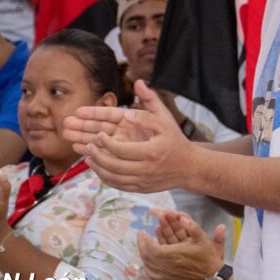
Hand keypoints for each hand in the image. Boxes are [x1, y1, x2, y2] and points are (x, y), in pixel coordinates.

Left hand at [64, 80, 196, 191]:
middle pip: (114, 166)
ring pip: (114, 178)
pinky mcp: (141, 189)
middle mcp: (147, 168)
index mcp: (152, 151)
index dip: (106, 143)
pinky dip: (105, 178)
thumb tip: (134, 91)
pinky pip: (119, 186)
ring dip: (98, 168)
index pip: (121, 150)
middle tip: (89, 145)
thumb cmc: (176, 140)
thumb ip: (150, 104)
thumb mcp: (166, 120)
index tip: (99, 135)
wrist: (190, 167)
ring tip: (89, 157)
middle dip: (98, 156)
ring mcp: (143, 181)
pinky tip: (98, 169)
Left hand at [137, 211, 224, 279]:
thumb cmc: (206, 257)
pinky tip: (145, 262)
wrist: (210, 276)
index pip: (154, 249)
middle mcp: (169, 265)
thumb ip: (193, 227)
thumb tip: (182, 217)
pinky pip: (152, 275)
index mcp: (176, 254)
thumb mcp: (202, 238)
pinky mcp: (168, 279)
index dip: (146, 241)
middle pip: (148, 257)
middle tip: (140, 235)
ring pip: (149, 265)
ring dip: (143, 254)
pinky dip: (146, 268)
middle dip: (142, 245)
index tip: (143, 232)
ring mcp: (168, 273)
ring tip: (142, 244)